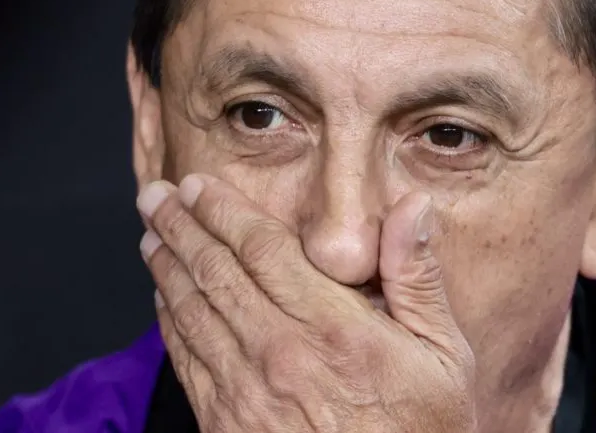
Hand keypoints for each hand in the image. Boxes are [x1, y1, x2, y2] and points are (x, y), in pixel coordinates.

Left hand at [136, 174, 476, 432]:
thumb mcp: (444, 356)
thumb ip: (417, 278)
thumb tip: (411, 208)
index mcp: (333, 327)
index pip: (262, 250)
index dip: (223, 211)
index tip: (199, 186)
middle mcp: (280, 353)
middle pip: (214, 273)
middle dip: (180, 226)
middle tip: (155, 196)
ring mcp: (246, 393)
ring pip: (191, 313)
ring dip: (166, 268)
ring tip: (151, 235)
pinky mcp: (227, 425)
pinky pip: (187, 360)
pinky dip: (169, 321)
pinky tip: (164, 300)